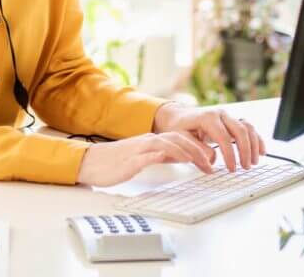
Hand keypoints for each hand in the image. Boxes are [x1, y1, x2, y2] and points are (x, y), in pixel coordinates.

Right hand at [76, 132, 217, 186]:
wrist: (92, 163)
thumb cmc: (116, 163)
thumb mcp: (145, 157)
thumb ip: (162, 154)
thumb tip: (181, 156)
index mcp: (152, 140)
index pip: (180, 139)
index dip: (198, 147)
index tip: (211, 160)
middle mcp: (148, 141)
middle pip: (178, 139)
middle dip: (198, 150)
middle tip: (211, 163)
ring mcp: (139, 149)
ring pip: (166, 144)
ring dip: (185, 152)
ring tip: (199, 162)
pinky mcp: (131, 160)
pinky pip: (148, 155)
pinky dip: (161, 155)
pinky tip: (172, 159)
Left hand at [151, 103, 265, 171]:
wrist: (178, 116)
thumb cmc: (178, 128)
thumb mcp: (181, 138)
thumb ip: (196, 149)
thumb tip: (212, 161)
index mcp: (207, 117)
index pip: (223, 137)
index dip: (230, 155)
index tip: (232, 169)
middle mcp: (220, 114)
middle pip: (240, 130)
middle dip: (245, 150)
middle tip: (245, 167)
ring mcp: (227, 116)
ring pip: (247, 127)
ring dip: (253, 145)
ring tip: (253, 162)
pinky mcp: (232, 120)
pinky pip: (249, 127)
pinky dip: (257, 139)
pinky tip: (261, 151)